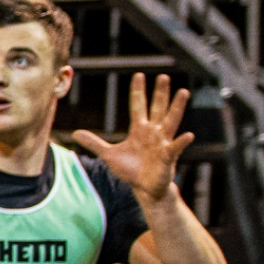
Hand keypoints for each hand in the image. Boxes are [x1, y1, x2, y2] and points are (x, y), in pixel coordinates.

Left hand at [74, 73, 195, 203]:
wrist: (144, 188)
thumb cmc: (130, 170)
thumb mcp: (108, 155)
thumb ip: (94, 143)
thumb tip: (74, 133)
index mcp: (139, 129)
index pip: (138, 106)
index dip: (137, 91)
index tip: (138, 75)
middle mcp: (153, 132)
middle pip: (157, 108)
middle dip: (160, 93)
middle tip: (163, 76)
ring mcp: (162, 143)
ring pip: (171, 121)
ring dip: (176, 107)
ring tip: (183, 92)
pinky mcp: (168, 157)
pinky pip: (175, 148)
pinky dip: (181, 142)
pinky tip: (188, 135)